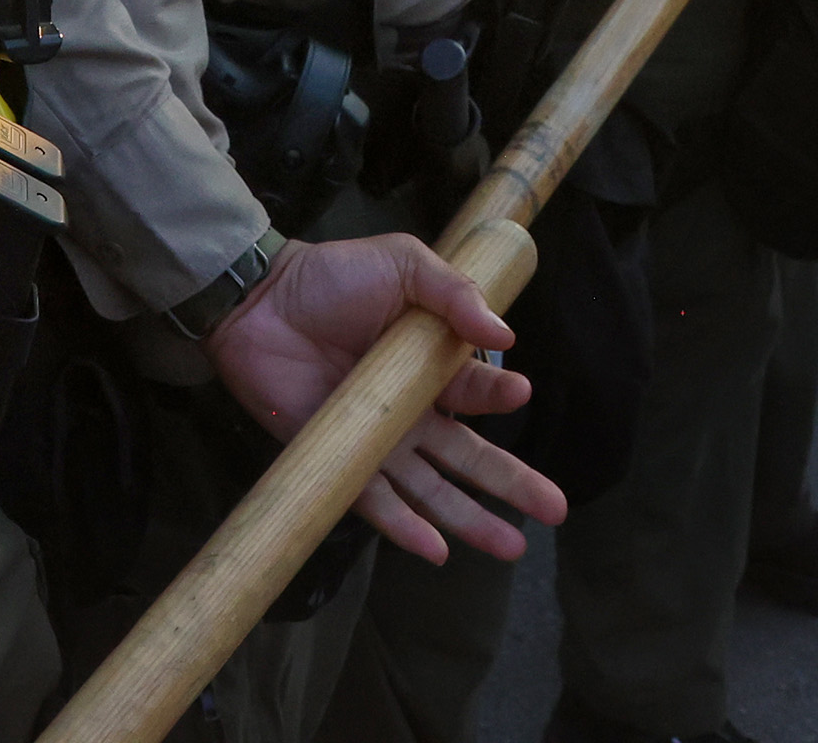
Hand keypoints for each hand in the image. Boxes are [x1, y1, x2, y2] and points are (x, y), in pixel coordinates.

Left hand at [205, 234, 567, 563]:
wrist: (263, 300)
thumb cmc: (336, 278)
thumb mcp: (405, 265)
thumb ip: (456, 294)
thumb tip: (505, 338)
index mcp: (430, 364)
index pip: (478, 392)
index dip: (501, 396)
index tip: (518, 392)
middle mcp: (410, 411)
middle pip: (470, 458)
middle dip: (513, 484)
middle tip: (554, 510)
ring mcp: (377, 441)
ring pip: (433, 491)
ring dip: (472, 520)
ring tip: (511, 547)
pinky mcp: (339, 460)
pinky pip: (377, 502)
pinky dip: (407, 529)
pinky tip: (436, 551)